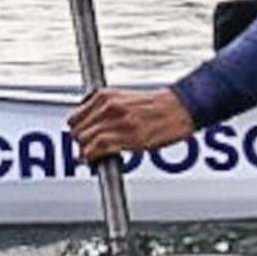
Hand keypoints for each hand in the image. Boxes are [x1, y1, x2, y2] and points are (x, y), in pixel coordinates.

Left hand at [69, 87, 193, 161]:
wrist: (181, 106)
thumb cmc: (157, 105)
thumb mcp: (124, 98)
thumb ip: (105, 110)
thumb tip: (90, 125)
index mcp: (106, 96)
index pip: (75, 117)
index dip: (77, 131)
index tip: (81, 138)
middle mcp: (109, 107)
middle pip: (78, 130)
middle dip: (80, 143)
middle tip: (87, 149)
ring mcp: (118, 122)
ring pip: (85, 140)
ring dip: (85, 152)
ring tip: (91, 156)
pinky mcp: (128, 137)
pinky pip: (98, 148)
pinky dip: (92, 156)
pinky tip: (95, 159)